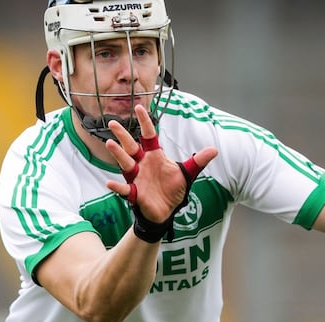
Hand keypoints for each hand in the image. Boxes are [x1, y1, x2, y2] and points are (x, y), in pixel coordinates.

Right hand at [104, 105, 217, 222]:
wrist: (167, 211)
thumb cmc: (173, 190)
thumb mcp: (187, 173)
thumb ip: (198, 161)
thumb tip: (214, 150)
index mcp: (154, 156)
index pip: (149, 135)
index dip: (144, 122)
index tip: (139, 107)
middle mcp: (142, 164)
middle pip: (131, 146)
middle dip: (122, 135)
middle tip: (113, 122)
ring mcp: (137, 178)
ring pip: (125, 163)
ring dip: (118, 154)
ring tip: (110, 143)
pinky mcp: (135, 193)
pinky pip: (125, 189)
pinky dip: (118, 186)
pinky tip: (110, 183)